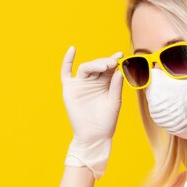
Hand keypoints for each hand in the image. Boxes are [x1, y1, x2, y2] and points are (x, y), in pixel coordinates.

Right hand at [61, 46, 124, 178]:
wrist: (94, 136)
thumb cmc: (107, 121)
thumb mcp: (115, 102)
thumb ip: (116, 86)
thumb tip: (119, 69)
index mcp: (106, 83)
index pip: (109, 68)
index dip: (114, 60)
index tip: (121, 55)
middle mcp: (93, 81)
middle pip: (98, 66)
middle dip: (105, 63)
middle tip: (113, 63)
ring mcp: (81, 84)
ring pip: (86, 68)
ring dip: (95, 64)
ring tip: (105, 66)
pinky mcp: (70, 88)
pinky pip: (66, 72)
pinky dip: (68, 60)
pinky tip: (72, 50)